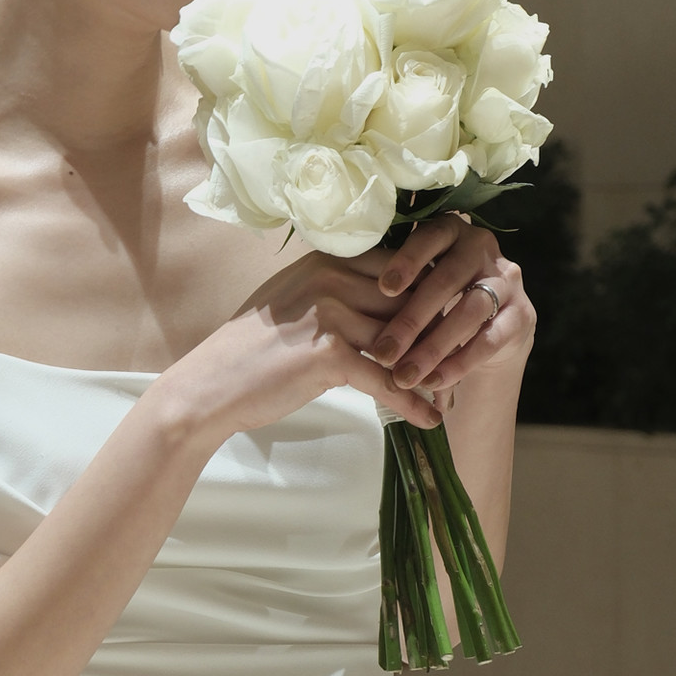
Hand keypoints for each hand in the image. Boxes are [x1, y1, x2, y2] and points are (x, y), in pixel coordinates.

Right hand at [155, 245, 444, 445]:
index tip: (453, 319)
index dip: (427, 296)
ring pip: (402, 341)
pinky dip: (412, 402)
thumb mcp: (296, 299)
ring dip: (431, 369)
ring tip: (453, 389)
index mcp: (326, 258)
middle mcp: (331, 277)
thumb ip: (338, 288)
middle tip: (465, 356)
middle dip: (437, 331)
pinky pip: (385, 379)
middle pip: (407, 301)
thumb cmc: (251, 347)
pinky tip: (430, 418)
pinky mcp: (329, 353)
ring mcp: (330, 313)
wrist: (211, 385)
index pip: (399, 269)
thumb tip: (390, 296)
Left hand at [360, 217, 534, 399]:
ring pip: (470, 311)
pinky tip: (435, 381)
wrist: (488, 330)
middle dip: (412, 319)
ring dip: (434, 347)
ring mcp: (507, 280)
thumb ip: (391, 283)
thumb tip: (340, 298)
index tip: (383, 289)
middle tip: (383, 352)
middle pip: (448, 279)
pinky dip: (460, 362)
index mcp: (450, 231)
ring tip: (405, 375)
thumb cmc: (434, 301)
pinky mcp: (521, 314)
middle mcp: (482, 248)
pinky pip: (490, 339)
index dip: (407, 261)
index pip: (429, 238)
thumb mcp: (414, 284)